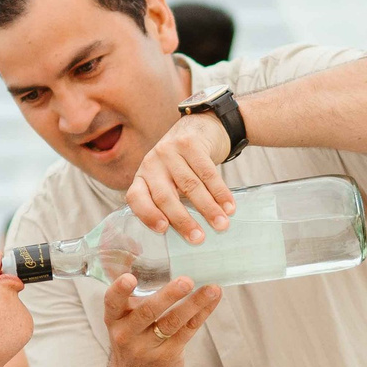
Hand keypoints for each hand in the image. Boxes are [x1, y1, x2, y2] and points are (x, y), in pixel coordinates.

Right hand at [102, 273, 222, 366]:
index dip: (120, 290)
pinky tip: (212, 299)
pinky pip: (188, 331)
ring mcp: (148, 348)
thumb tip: (163, 264)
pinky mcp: (168, 355)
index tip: (130, 278)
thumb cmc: (131, 340)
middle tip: (186, 281)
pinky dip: (202, 313)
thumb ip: (134, 299)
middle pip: (148, 312)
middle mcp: (127, 334)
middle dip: (168, 296)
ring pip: (173, 322)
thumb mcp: (123, 322)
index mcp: (115, 320)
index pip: (112, 303)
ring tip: (211, 289)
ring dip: (194, 303)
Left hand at [128, 114, 236, 242]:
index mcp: (142, 176)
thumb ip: (171, 201)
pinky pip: (207, 172)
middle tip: (199, 238)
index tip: (164, 230)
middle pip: (164, 195)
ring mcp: (169, 150)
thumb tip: (188, 236)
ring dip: (208, 208)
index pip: (136, 198)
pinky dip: (220, 192)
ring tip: (222, 225)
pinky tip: (229, 206)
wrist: (200, 127)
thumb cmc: (184, 165)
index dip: (147, 215)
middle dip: (183, 220)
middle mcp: (151, 162)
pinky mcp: (190, 143)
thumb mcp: (169, 179)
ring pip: (189, 186)